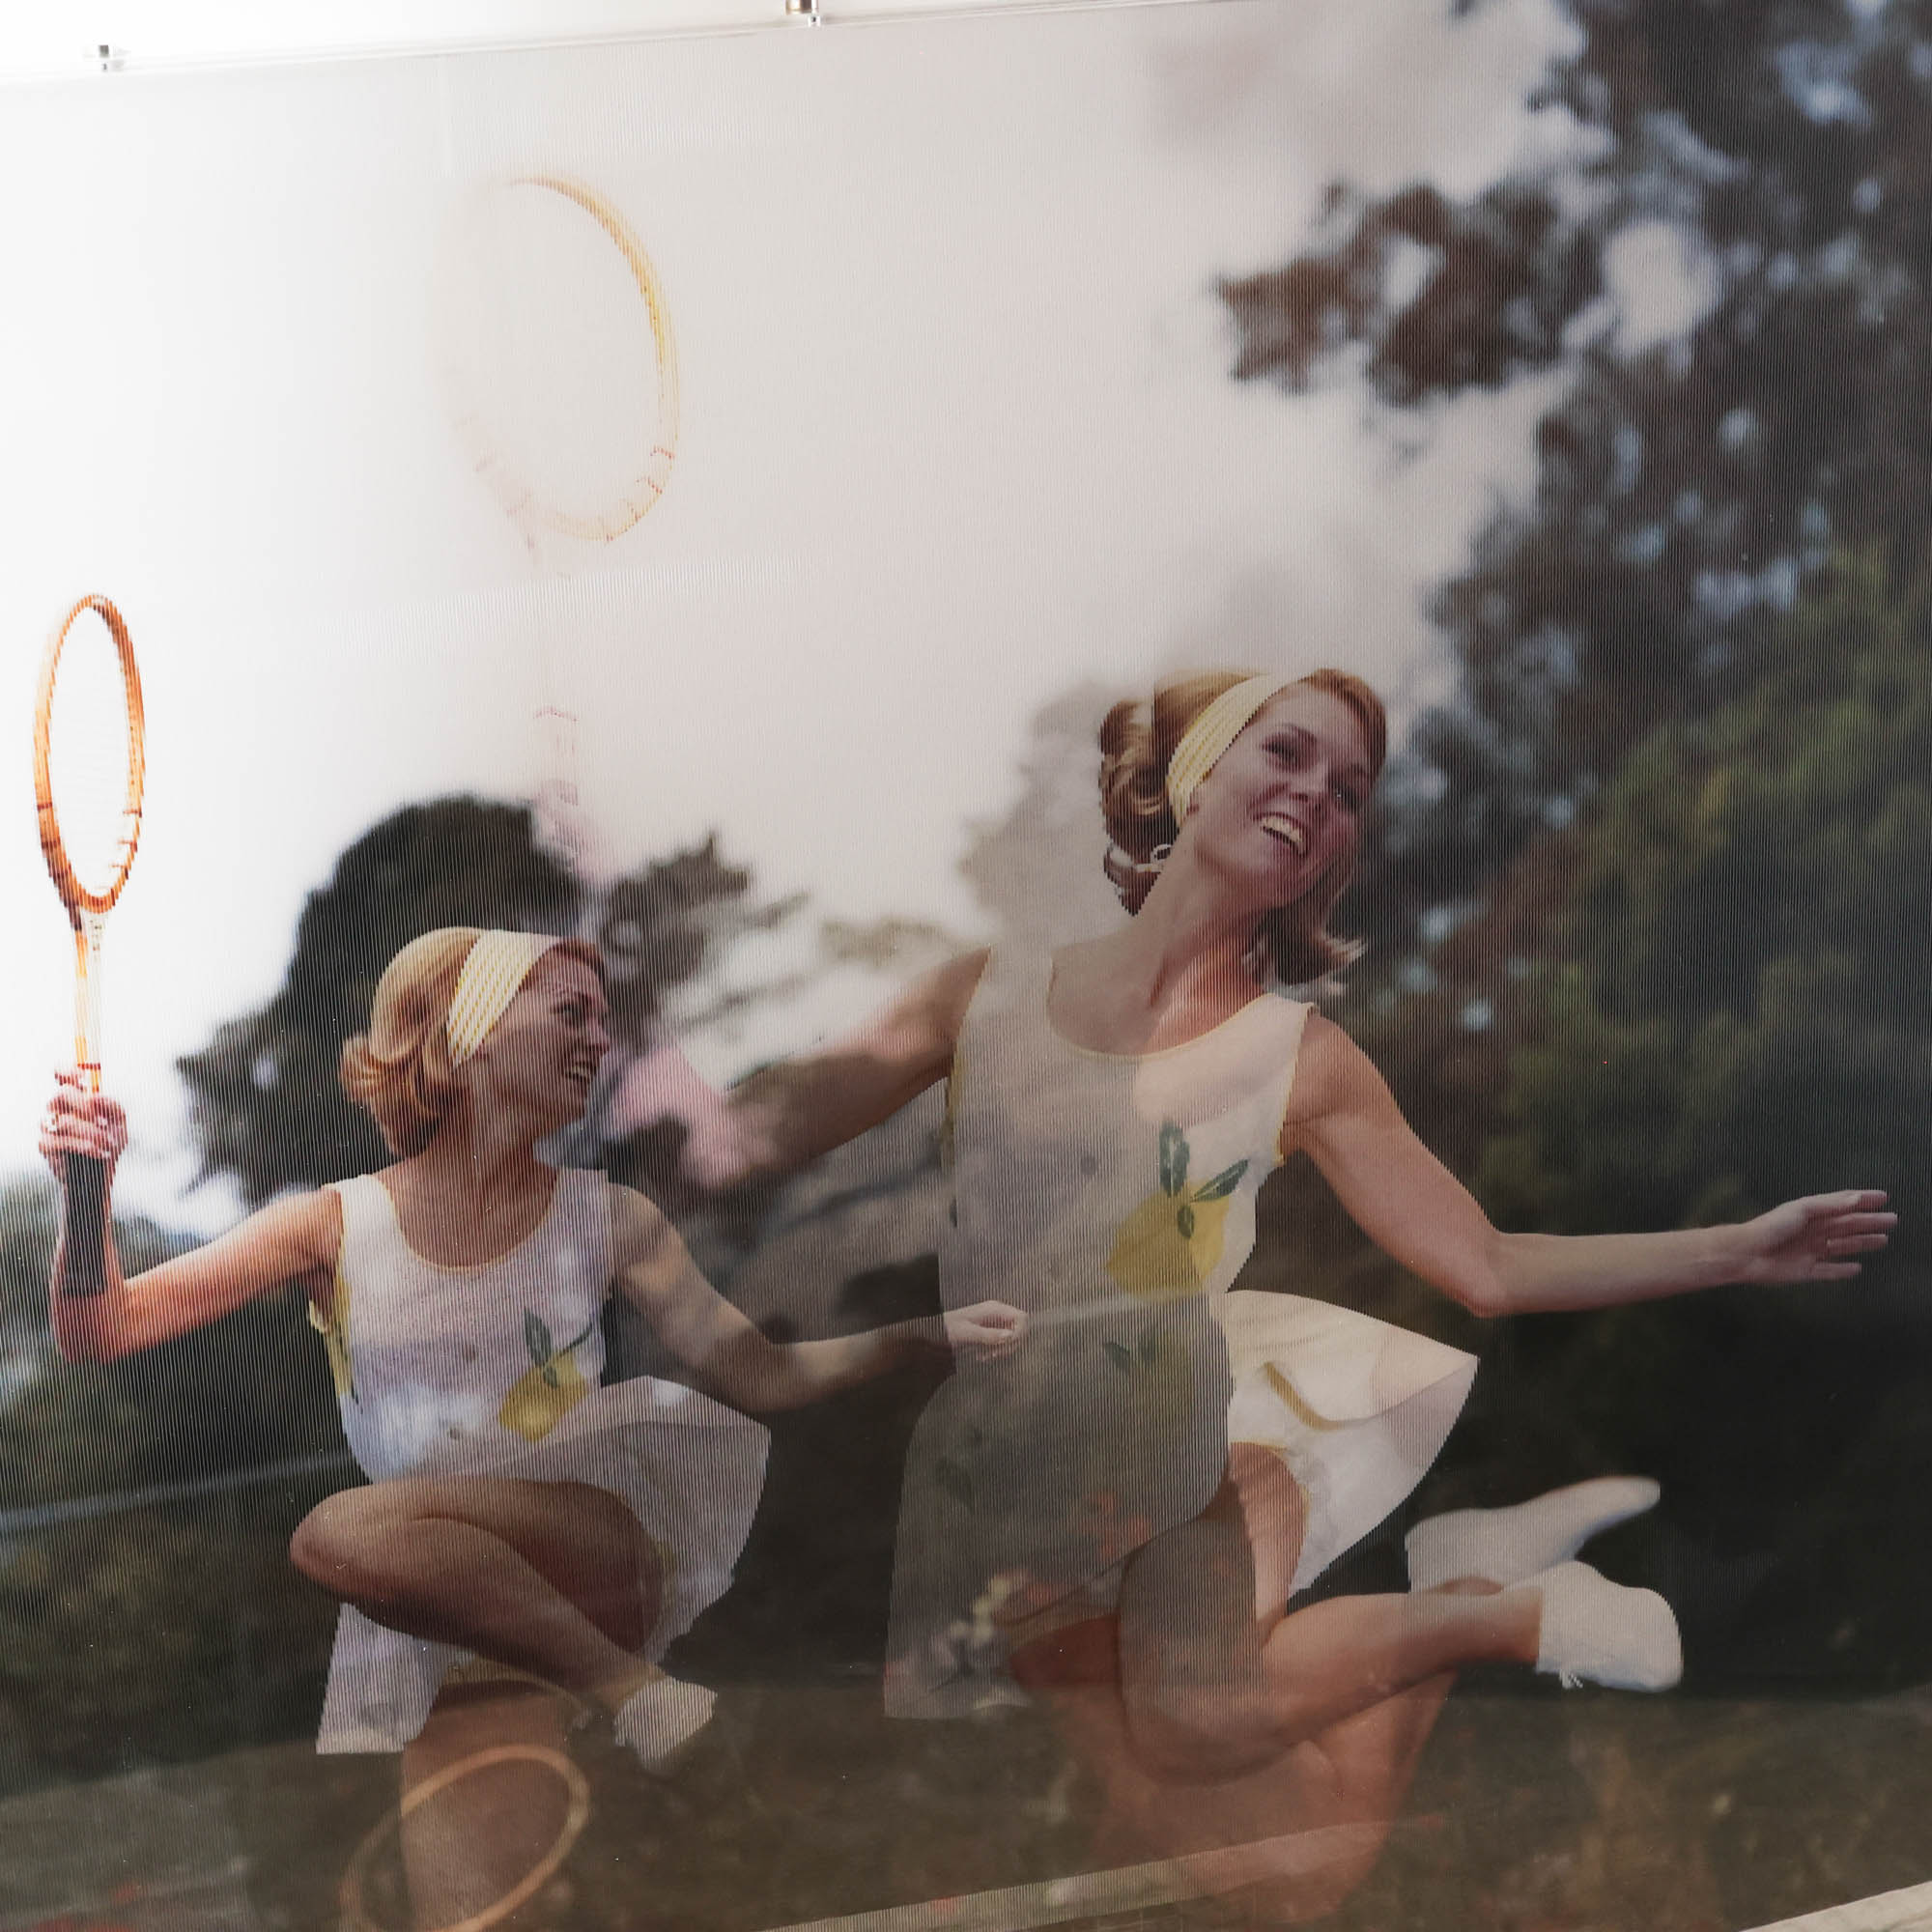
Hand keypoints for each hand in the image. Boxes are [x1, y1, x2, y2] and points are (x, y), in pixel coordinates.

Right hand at [38, 1070, 127, 1182]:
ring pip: (66, 1121)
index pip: (63, 1074)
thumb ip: (113, 1106)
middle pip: (62, 1093)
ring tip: (109, 1143)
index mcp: (74, 1098)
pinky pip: (63, 1141)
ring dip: (92, 1133)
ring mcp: (48, 1126)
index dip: (69, 1071)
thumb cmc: (108, 1143)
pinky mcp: (45, 1144)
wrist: (99, 1175)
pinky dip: (86, 1146)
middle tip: (104, 1123)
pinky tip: (100, 1153)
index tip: (84, 1079)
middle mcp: (57, 1108)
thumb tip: (96, 1095)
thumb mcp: (119, 1124)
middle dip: (86, 1107)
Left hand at [944, 1300, 1027, 1360]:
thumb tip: (1010, 1336)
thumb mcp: (968, 1333)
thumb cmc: (949, 1329)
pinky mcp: (990, 1332)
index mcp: (994, 1309)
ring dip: (1002, 1350)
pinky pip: (1002, 1342)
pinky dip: (996, 1351)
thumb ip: (989, 1335)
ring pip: (1012, 1337)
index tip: (1007, 1345)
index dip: (1020, 1332)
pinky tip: (982, 1356)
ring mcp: (995, 1322)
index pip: (1021, 1317)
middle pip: (1019, 1329)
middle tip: (994, 1354)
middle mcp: (997, 1313)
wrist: (934, 1331)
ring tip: (985, 1357)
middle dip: (1010, 1344)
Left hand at [1735, 1190, 1893, 1283]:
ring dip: (1861, 1243)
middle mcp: (1813, 1231)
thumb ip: (1829, 1205)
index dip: (1862, 1200)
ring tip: (1882, 1240)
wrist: (1746, 1254)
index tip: (1883, 1197)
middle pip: (1847, 1225)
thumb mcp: (1801, 1210)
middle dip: (1869, 1222)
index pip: (1842, 1204)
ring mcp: (1810, 1251)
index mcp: (1811, 1213)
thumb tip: (1857, 1198)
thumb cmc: (1771, 1227)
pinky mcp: (1805, 1271)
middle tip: (1892, 1220)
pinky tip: (1856, 1268)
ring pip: (1843, 1246)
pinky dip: (1842, 1270)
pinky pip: (1829, 1271)